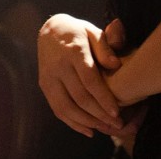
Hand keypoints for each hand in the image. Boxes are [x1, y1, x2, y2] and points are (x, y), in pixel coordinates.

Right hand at [37, 14, 124, 136]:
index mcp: (74, 51)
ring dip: (86, 121)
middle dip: (99, 114)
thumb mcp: (94, 32)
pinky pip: (57, 109)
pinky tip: (88, 129)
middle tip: (117, 124)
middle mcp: (58, 66)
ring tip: (104, 128)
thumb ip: (106, 47)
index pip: (89, 80)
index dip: (103, 98)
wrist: (50, 30)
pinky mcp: (43, 86)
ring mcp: (48, 77)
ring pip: (66, 107)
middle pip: (79, 97)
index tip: (117, 112)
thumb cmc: (79, 32)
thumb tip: (116, 65)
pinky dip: (72, 122)